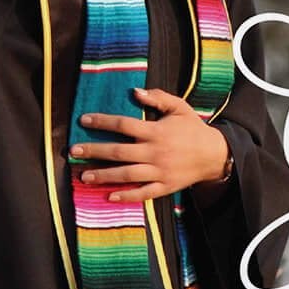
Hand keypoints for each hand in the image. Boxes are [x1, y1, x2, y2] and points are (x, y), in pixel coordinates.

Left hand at [70, 88, 230, 202]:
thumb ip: (158, 98)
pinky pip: (142, 193)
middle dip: (94, 151)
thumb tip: (135, 91)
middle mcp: (155, 152)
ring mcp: (159, 171)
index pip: (123, 125)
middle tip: (74, 151)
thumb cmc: (193, 129)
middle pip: (118, 152)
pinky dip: (126, 196)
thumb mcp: (180, 107)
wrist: (215, 154)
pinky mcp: (164, 187)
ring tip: (84, 176)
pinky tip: (109, 197)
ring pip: (126, 174)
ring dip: (103, 175)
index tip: (84, 120)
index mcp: (156, 131)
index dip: (102, 122)